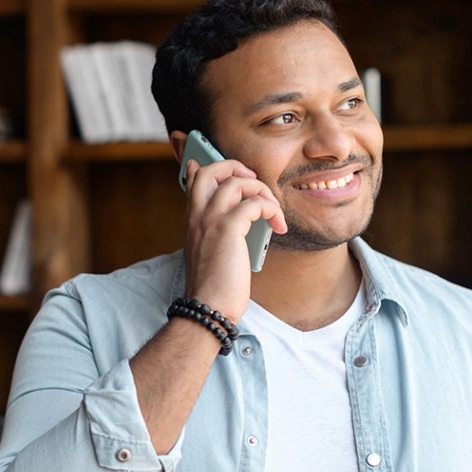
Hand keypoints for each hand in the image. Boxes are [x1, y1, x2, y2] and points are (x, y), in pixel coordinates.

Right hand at [182, 159, 287, 320]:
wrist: (208, 306)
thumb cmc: (213, 285)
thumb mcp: (209, 253)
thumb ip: (216, 232)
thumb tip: (234, 221)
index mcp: (192, 220)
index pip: (194, 179)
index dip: (208, 166)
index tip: (223, 168)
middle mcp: (198, 214)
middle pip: (211, 170)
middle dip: (236, 168)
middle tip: (254, 183)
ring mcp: (210, 219)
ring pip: (237, 181)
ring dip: (262, 190)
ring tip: (272, 209)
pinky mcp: (228, 228)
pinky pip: (255, 203)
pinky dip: (272, 210)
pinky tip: (278, 225)